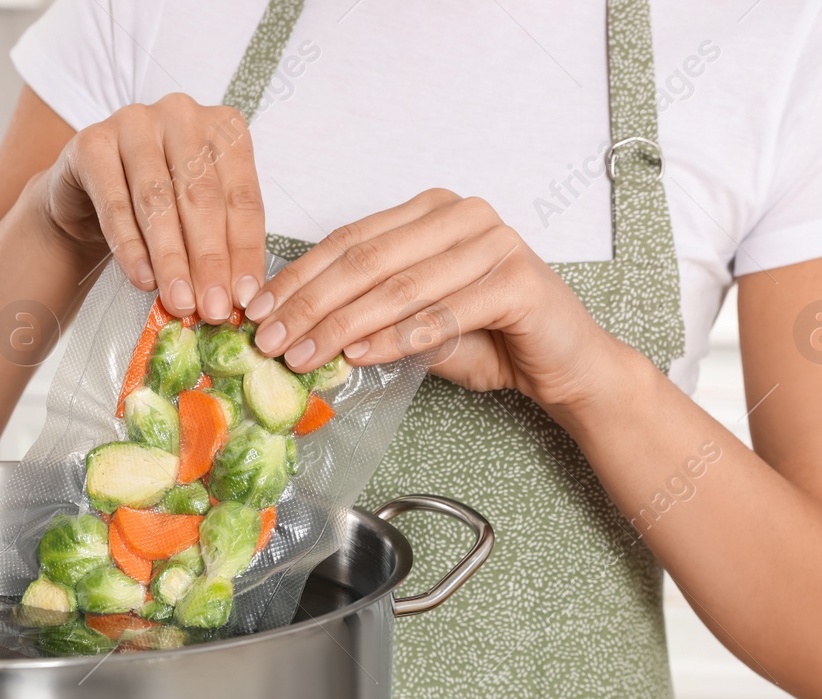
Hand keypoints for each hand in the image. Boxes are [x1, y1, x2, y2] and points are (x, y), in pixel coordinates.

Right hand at [37, 94, 265, 322]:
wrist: (87, 197)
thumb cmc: (156, 205)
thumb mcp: (198, 219)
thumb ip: (221, 246)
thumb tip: (239, 297)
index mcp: (224, 129)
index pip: (242, 197)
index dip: (245, 252)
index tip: (246, 299)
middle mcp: (182, 115)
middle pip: (203, 198)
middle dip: (210, 261)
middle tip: (213, 309)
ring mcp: (135, 121)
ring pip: (159, 201)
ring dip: (171, 259)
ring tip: (180, 302)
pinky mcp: (91, 142)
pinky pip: (115, 203)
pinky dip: (129, 247)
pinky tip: (143, 279)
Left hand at [242, 189, 634, 411]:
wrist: (565, 365)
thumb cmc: (489, 339)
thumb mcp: (413, 323)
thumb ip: (364, 315)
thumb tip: (289, 330)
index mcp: (430, 211)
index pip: (348, 240)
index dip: (297, 278)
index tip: (256, 313)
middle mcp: (462, 214)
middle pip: (366, 259)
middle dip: (309, 303)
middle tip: (269, 340)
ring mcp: (494, 241)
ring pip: (398, 286)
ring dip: (342, 326)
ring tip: (303, 356)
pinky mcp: (517, 280)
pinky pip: (441, 313)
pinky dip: (394, 339)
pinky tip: (357, 357)